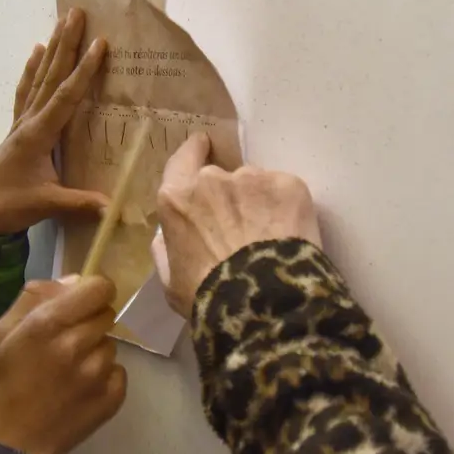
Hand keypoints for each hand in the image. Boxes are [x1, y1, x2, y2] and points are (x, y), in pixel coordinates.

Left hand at [0, 9, 108, 238]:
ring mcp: (21, 124)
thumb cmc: (6, 206)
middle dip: (66, 44)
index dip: (84, 70)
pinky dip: (32, 70)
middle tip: (77, 13)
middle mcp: (29, 122)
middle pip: (51, 76)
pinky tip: (36, 52)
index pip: (66, 96)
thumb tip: (114, 206)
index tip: (100, 43)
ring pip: (39, 78)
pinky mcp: (17, 130)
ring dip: (52, 50)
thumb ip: (79, 203)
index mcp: (38, 135)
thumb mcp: (44, 206)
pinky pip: (26, 91)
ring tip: (61, 22)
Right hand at [0, 276, 127, 453]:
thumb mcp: (2, 332)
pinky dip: (104, 377)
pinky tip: (81, 389)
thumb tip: (73, 281)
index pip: (99, 287)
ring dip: (94, 351)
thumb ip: (34, 298)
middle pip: (107, 313)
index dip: (92, 291)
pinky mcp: (113, 397)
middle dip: (89, 322)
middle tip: (67, 342)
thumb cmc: (4, 385)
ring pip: (110, 344)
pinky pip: (118, 371)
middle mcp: (78, 344)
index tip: (81, 303)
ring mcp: (99, 373)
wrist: (14, 443)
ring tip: (70, 371)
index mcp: (49, 323)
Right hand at [153, 133, 322, 314]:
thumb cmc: (207, 297)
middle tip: (240, 225)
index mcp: (177, 198)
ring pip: (256, 184)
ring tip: (269, 237)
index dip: (194, 152)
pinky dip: (286, 209)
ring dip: (259, 202)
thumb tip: (167, 231)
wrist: (262, 305)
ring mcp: (253, 178)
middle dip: (230, 194)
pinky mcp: (288, 185)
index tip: (204, 147)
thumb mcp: (170, 280)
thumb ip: (165, 247)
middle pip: (222, 176)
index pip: (183, 159)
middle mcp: (212, 178)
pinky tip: (289, 236)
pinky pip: (285, 192)